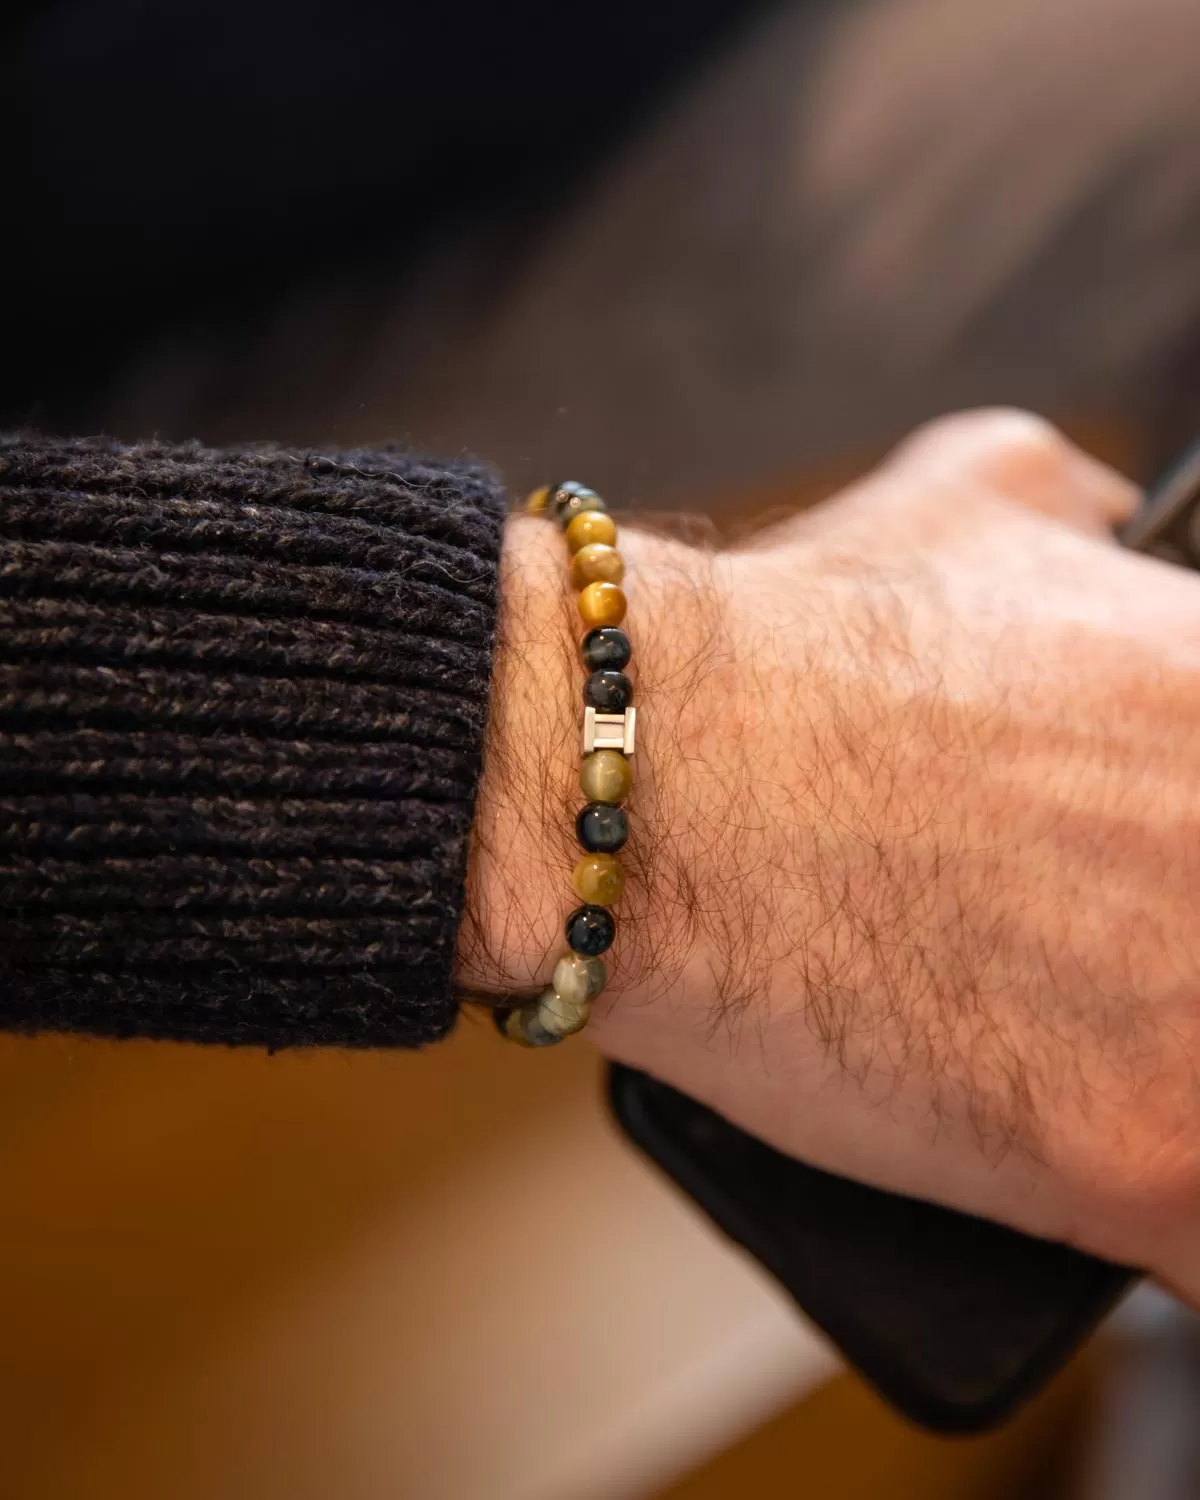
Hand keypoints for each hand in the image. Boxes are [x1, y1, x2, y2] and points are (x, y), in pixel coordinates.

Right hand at [461, 410, 1199, 1303]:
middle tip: (1098, 965)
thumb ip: (1079, 509)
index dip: (1185, 862)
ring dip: (1169, 1070)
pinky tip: (1109, 1191)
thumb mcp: (960, 497)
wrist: (631, 782)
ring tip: (1074, 1046)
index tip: (1149, 884)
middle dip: (1171, 955)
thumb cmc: (772, 655)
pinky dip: (1170, 1229)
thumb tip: (1114, 525)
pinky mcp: (1144, 1155)